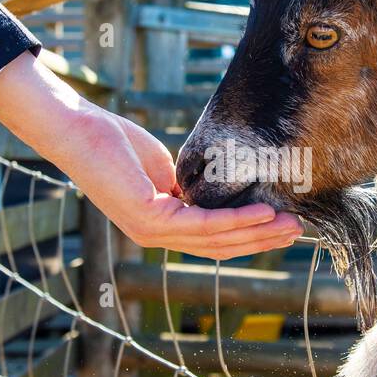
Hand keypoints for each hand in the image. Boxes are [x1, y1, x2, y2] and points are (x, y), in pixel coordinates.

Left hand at [0, 54, 302, 258]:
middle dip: (261, 240)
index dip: (248, 236)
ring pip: (215, 240)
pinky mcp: (148, 219)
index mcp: (159, 226)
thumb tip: (216, 191)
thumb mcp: (163, 169)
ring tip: (289, 225)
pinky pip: (202, 224)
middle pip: (219, 247)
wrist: (79, 130)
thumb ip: (188, 187)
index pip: (210, 240)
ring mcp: (150, 232)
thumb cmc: (114, 143)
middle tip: (297, 233)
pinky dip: (235, 221)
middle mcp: (155, 236)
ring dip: (257, 233)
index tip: (280, 225)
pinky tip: (262, 212)